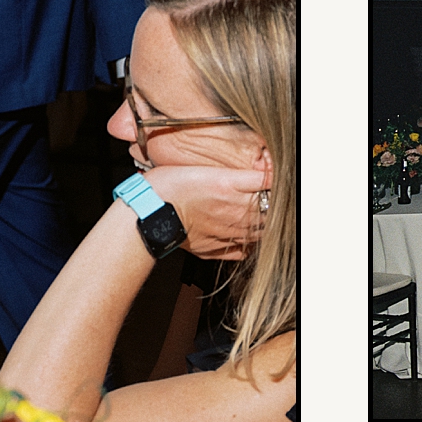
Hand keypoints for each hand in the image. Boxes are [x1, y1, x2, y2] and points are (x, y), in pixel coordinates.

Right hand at [138, 162, 272, 259]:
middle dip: (272, 205)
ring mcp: (226, 233)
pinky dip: (248, 245)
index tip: (271, 182)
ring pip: (259, 232)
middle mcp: (235, 213)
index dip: (273, 184)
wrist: (149, 212)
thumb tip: (266, 174)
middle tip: (268, 198)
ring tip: (258, 215)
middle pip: (269, 212)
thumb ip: (241, 174)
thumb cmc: (170, 185)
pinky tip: (245, 237)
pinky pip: (242, 251)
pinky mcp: (214, 248)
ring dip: (262, 224)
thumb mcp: (209, 169)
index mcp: (233, 188)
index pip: (269, 185)